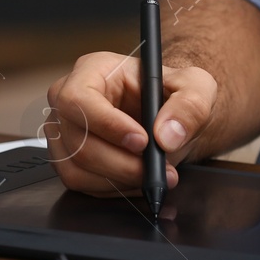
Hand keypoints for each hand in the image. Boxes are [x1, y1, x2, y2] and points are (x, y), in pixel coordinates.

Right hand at [44, 51, 218, 195]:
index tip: (142, 141)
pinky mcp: (68, 159)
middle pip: (78, 141)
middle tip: (157, 168)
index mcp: (91, 70)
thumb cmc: (173, 93)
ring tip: (154, 174)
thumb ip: (190, 105)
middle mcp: (68, 100)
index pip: (79, 99)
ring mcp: (64, 131)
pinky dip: (113, 189)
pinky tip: (139, 180)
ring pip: (76, 168)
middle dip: (121, 162)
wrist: (167, 117)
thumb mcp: (195, 87)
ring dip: (119, 179)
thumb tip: (166, 136)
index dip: (107, 125)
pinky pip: (81, 184)